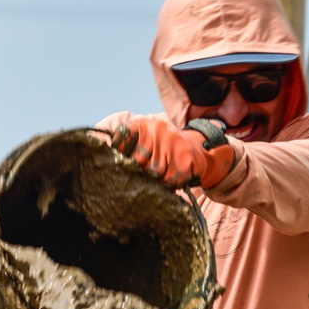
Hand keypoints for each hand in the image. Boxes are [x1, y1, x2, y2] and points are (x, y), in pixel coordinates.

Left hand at [109, 115, 236, 188]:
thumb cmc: (162, 151)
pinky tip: (174, 175)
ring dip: (157, 179)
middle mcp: (157, 128)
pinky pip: (170, 180)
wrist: (197, 149)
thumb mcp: (143, 142)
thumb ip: (124, 149)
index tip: (123, 161)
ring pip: (154, 172)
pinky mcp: (185, 157)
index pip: (121, 138)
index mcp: (142, 124)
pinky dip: (171, 183)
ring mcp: (172, 141)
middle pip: (137, 161)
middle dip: (141, 171)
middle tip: (149, 170)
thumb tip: (110, 161)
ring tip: (163, 172)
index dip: (121, 152)